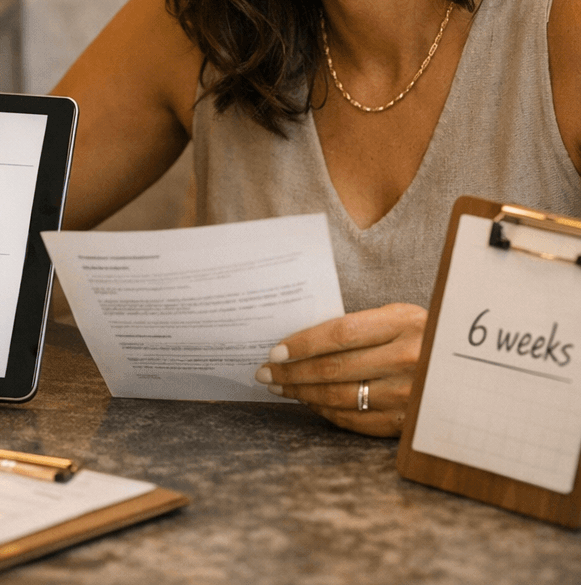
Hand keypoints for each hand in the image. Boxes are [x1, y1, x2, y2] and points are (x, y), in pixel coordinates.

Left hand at [254, 303, 426, 436]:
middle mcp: (407, 359)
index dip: (303, 343)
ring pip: (340, 397)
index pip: (340, 333)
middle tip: (265, 372)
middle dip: (292, 372)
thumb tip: (303, 339)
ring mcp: (409, 394)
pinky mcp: (409, 421)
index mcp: (403, 323)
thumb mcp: (401, 316)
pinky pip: (357, 420)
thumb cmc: (424, 335)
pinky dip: (327, 412)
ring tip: (280, 386)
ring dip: (303, 393)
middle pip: (334, 368)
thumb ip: (362, 325)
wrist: (472, 370)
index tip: (275, 350)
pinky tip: (310, 403)